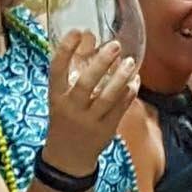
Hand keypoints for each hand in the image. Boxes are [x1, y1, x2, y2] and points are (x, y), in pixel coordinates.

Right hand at [41, 29, 138, 172]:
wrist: (66, 159)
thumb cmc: (64, 120)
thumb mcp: (60, 99)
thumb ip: (73, 73)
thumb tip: (90, 39)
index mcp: (56, 97)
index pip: (56, 70)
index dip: (65, 49)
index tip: (77, 31)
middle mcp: (71, 108)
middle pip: (86, 83)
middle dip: (102, 63)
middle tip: (115, 45)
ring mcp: (89, 121)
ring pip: (108, 97)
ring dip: (121, 77)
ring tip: (131, 62)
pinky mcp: (106, 130)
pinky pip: (120, 108)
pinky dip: (129, 93)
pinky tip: (135, 80)